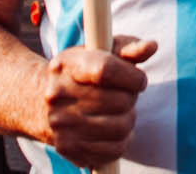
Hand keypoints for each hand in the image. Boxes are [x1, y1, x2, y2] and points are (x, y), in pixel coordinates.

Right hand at [38, 35, 157, 167]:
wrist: (44, 104)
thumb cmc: (83, 72)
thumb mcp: (102, 52)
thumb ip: (128, 48)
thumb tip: (151, 46)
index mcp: (67, 64)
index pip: (106, 70)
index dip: (132, 76)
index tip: (139, 79)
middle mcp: (58, 95)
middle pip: (119, 100)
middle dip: (131, 97)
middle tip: (124, 94)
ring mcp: (61, 124)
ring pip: (121, 126)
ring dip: (129, 118)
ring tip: (119, 111)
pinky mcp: (68, 148)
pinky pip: (114, 149)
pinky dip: (122, 139)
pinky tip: (112, 128)